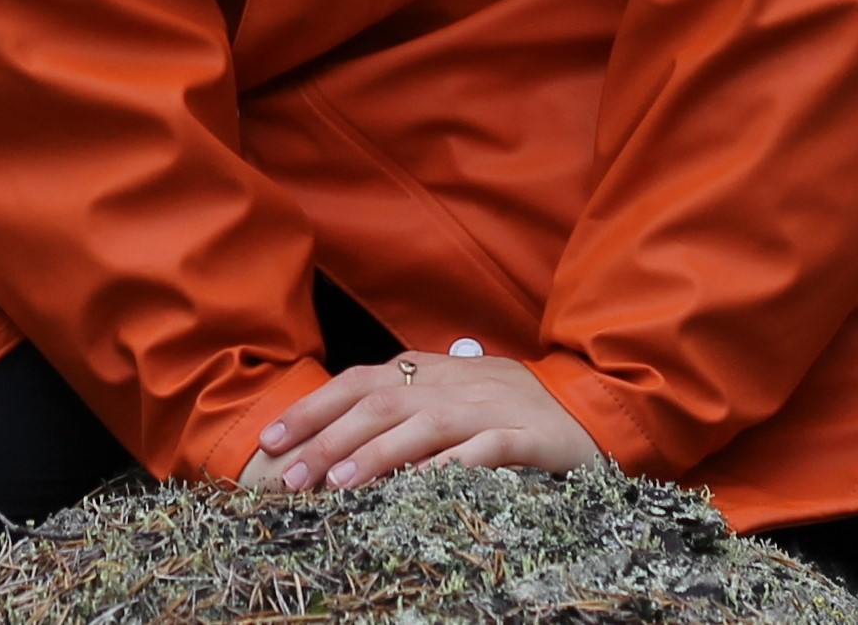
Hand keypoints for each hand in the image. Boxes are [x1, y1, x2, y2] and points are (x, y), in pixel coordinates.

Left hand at [242, 352, 598, 490]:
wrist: (587, 404)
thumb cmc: (508, 405)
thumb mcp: (450, 393)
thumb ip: (404, 402)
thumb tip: (338, 429)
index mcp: (429, 370)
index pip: (357, 382)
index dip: (312, 408)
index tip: (269, 441)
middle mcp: (451, 383)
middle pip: (378, 404)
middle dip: (328, 439)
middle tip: (289, 478)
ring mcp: (486, 408)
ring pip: (421, 426)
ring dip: (375, 455)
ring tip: (337, 486)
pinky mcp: (522, 437)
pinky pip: (479, 451)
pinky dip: (446, 466)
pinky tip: (418, 488)